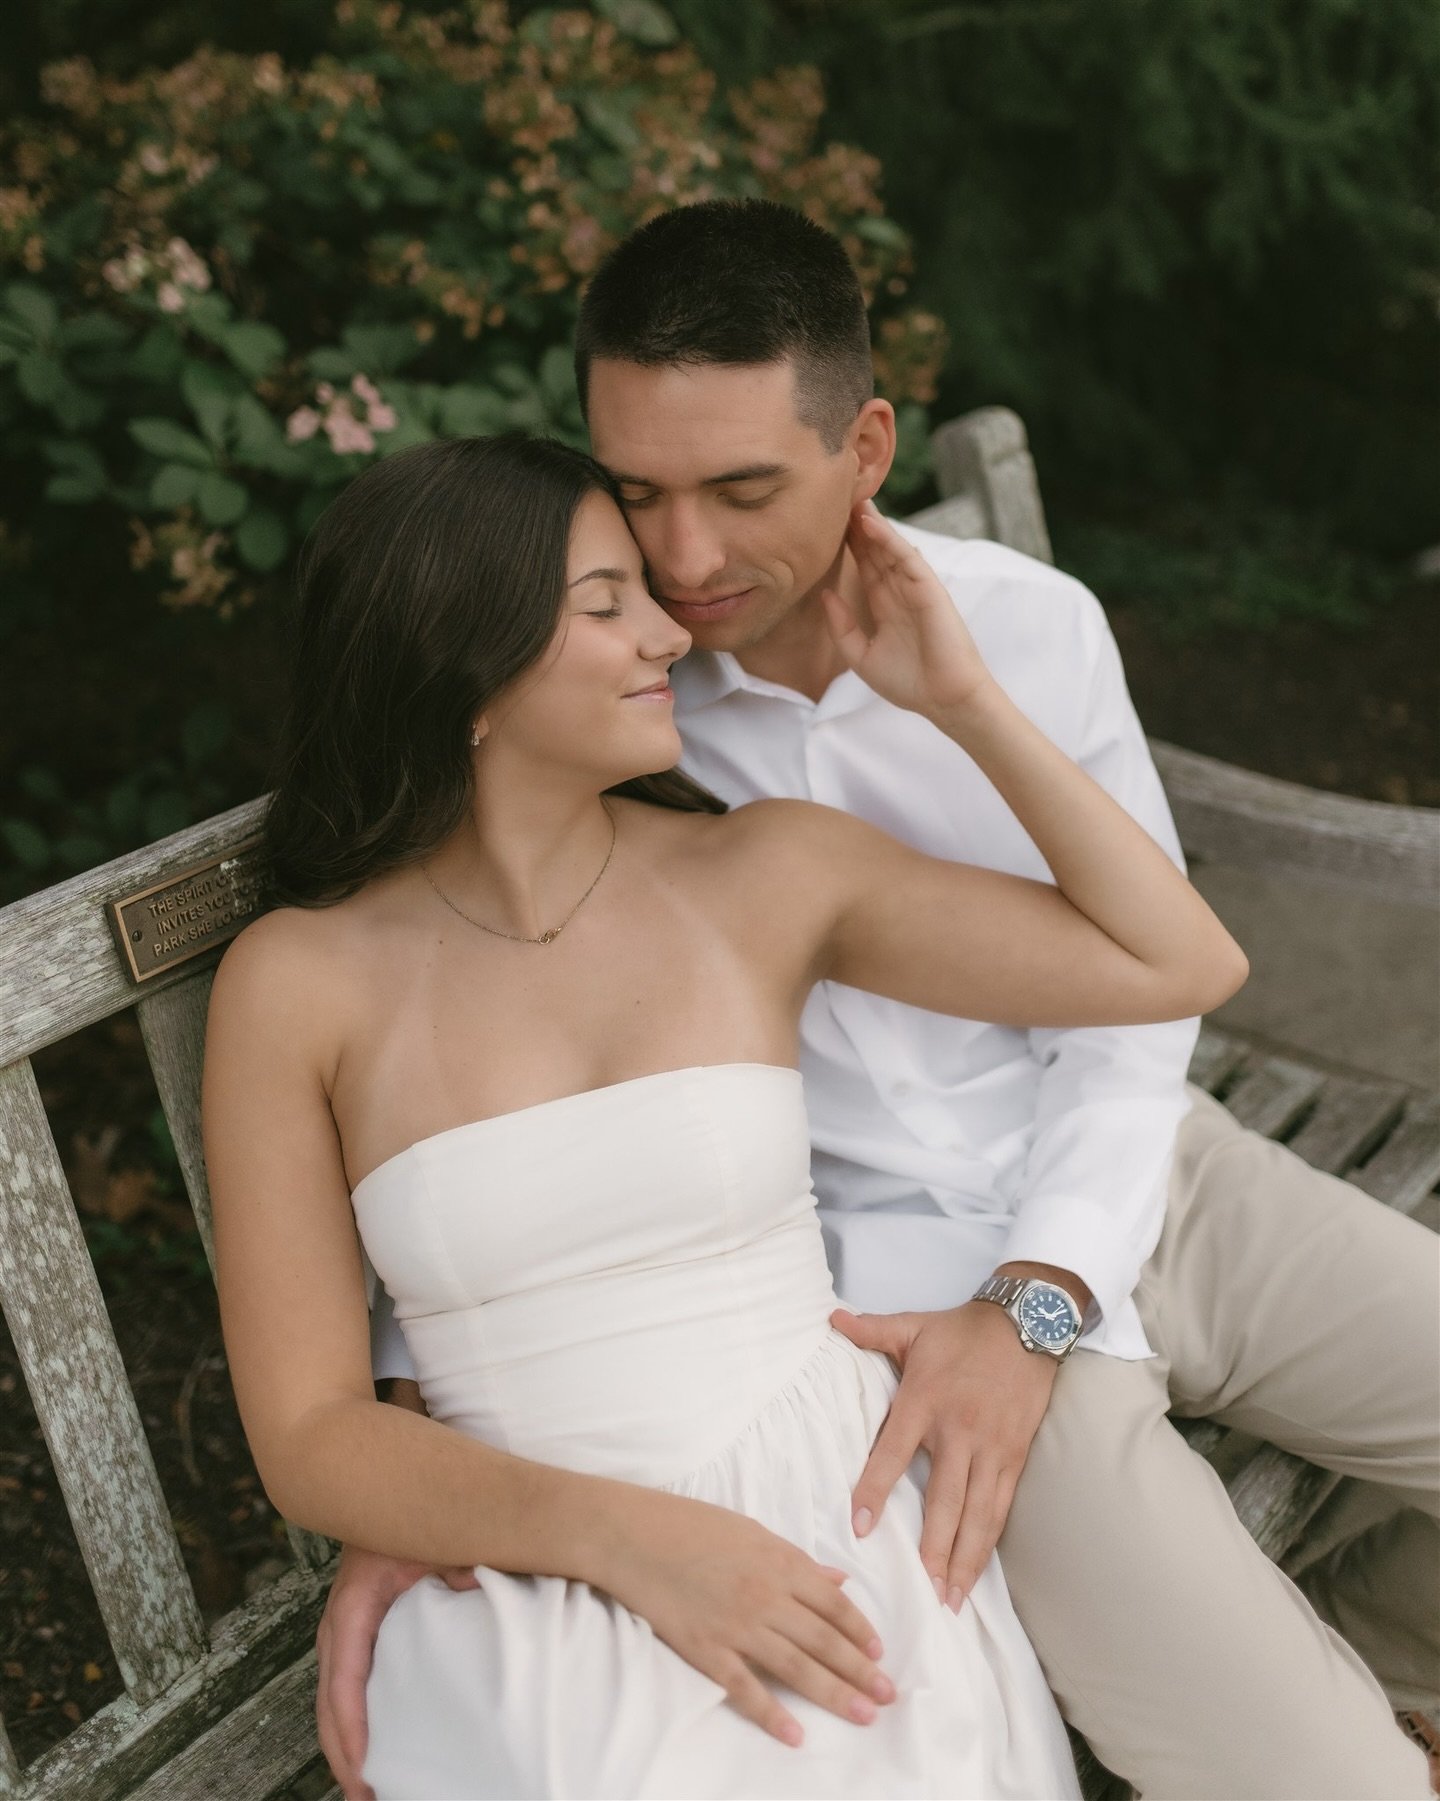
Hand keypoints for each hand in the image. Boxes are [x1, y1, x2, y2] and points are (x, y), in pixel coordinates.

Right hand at [315, 1541, 480, 1799]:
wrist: (390, 1495)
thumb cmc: (412, 1518)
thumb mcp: (435, 1536)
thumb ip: (457, 1562)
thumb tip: (475, 1586)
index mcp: (354, 1607)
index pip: (344, 1679)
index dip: (351, 1729)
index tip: (364, 1770)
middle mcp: (340, 1626)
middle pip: (330, 1704)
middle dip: (344, 1755)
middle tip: (366, 1798)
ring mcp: (344, 1634)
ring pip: (332, 1702)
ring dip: (345, 1747)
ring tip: (366, 1791)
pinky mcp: (356, 1637)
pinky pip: (345, 1689)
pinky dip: (351, 1724)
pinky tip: (369, 1751)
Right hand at [599, 1489, 894, 1748]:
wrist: (634, 1536)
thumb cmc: (692, 1525)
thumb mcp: (753, 1531)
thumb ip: (798, 1562)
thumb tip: (838, 1582)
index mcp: (780, 1563)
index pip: (834, 1606)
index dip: (860, 1633)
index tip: (879, 1655)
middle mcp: (767, 1597)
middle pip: (824, 1642)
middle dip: (861, 1672)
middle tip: (887, 1697)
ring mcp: (737, 1627)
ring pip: (797, 1668)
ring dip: (835, 1694)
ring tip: (863, 1715)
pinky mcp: (707, 1651)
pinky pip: (747, 1689)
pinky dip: (773, 1714)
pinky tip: (796, 1734)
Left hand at [820, 500, 991, 716]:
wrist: (942, 699)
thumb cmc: (908, 682)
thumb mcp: (861, 656)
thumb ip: (842, 627)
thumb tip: (825, 595)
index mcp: (884, 605)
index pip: (863, 566)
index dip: (847, 545)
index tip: (824, 524)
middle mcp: (899, 591)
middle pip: (874, 550)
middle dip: (856, 526)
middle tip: (835, 498)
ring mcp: (915, 587)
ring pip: (889, 548)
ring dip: (871, 523)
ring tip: (851, 498)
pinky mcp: (929, 589)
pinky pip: (906, 558)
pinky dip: (889, 539)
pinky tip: (870, 523)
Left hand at [829, 1300, 1056, 1608]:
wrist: (1027, 1323)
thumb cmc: (962, 1330)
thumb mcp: (914, 1326)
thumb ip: (871, 1330)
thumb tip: (830, 1319)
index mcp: (925, 1401)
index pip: (894, 1452)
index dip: (875, 1489)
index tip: (859, 1526)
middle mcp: (958, 1430)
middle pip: (944, 1499)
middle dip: (934, 1547)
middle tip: (922, 1589)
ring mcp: (990, 1447)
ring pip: (977, 1512)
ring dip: (963, 1558)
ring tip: (950, 1598)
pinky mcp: (1015, 1456)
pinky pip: (1001, 1506)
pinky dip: (988, 1541)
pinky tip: (977, 1570)